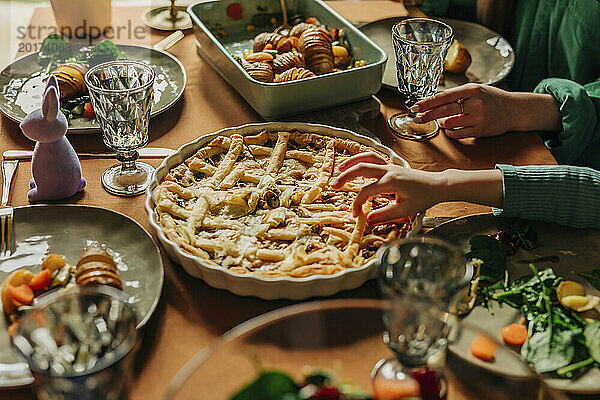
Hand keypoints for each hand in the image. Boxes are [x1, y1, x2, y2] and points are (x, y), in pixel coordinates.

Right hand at [330, 152, 503, 224]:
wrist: (438, 185)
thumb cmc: (424, 198)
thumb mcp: (405, 210)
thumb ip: (385, 215)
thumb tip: (368, 219)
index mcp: (390, 182)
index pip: (366, 191)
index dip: (357, 203)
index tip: (354, 214)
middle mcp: (388, 171)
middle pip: (360, 168)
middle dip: (344, 176)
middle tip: (333, 185)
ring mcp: (390, 166)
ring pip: (366, 157)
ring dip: (351, 162)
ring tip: (339, 169)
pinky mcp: (392, 165)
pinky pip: (374, 157)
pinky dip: (361, 158)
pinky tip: (354, 163)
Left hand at [411, 83, 516, 138]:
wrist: (515, 110)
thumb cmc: (492, 99)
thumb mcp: (476, 90)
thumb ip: (457, 94)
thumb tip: (434, 101)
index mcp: (472, 89)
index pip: (444, 96)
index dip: (428, 102)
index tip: (416, 106)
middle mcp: (475, 103)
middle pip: (444, 110)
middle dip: (428, 115)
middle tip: (417, 118)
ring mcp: (478, 117)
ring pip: (449, 123)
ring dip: (441, 123)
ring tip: (441, 121)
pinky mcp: (480, 130)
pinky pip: (457, 133)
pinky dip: (450, 132)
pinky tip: (449, 129)